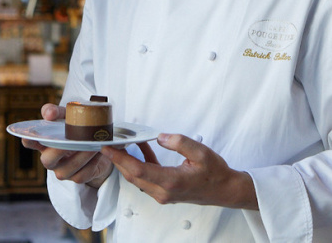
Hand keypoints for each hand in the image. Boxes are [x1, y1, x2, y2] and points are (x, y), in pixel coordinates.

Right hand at [21, 103, 113, 188]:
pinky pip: (82, 175)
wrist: (98, 143)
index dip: (28, 140)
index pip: (30, 142)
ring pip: (67, 169)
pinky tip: (99, 152)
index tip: (31, 135)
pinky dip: (92, 163)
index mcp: (45, 142)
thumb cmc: (77, 128)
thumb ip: (56, 112)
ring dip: (82, 156)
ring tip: (94, 144)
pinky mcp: (77, 178)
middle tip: (74, 140)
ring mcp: (62, 170)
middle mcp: (50, 158)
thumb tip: (48, 114)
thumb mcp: (67, 116)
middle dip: (60, 151)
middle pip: (46, 160)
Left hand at [101, 133, 257, 209]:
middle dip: (118, 159)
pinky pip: (146, 178)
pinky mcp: (164, 192)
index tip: (107, 148)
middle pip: (132, 175)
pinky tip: (143, 148)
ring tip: (123, 143)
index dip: (120, 158)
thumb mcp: (201, 152)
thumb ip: (179, 142)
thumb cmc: (215, 173)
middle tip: (109, 142)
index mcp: (170, 181)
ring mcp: (163, 194)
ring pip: (137, 178)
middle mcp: (163, 191)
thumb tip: (161, 137)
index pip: (137, 169)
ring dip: (128, 162)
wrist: (225, 190)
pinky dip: (140, 164)